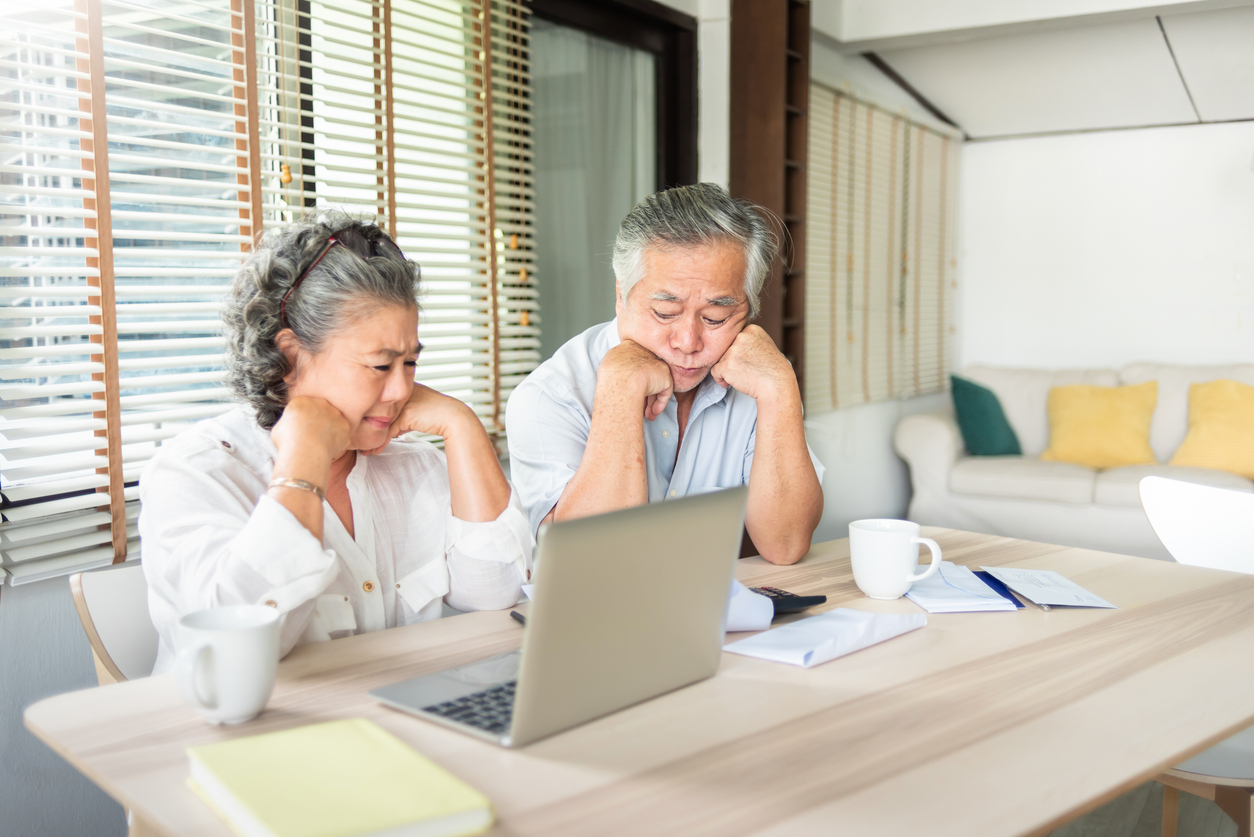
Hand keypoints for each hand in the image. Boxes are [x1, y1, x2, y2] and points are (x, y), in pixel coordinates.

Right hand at [270, 396, 351, 463]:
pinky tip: (329, 448)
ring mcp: (335, 414)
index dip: (303, 418)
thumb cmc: (288, 442)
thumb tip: (290, 426)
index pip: (304, 406)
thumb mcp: (278, 428)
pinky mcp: (345, 426)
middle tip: (313, 435)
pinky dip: (338, 441)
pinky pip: (342, 433)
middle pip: (320, 410)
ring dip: (329, 430)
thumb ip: (288, 423)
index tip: (301, 428)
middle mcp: (321, 403)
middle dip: (318, 421)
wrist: (305, 452)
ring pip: (333, 421)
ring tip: (320, 444)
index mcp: (302, 401)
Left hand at [362, 384, 480, 454]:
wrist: (452, 417)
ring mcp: (401, 402)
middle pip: (375, 412)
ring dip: (371, 438)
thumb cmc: (434, 416)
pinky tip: (374, 451)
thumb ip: (399, 419)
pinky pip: (388, 431)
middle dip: (365, 428)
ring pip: (379, 422)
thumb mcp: (412, 415)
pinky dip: (381, 443)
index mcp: (398, 388)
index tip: (360, 432)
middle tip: (356, 442)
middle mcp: (398, 392)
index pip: (377, 404)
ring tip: (363, 450)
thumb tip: (386, 434)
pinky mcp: (405, 413)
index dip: (369, 420)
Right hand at [598, 339, 674, 420]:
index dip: (631, 382)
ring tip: (647, 415)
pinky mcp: (665, 377)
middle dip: (643, 395)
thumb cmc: (611, 375)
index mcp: (630, 348)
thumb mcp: (607, 365)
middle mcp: (645, 354)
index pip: (633, 366)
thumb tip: (618, 380)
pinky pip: (664, 392)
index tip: (627, 393)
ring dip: (651, 403)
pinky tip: (653, 412)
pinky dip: (659, 404)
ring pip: (655, 386)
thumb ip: (616, 368)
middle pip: (645, 377)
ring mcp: (656, 365)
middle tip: (639, 408)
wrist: (622, 379)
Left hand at [711, 325, 797, 404]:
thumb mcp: (764, 345)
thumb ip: (748, 340)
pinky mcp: (726, 365)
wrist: (777, 386)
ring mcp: (733, 351)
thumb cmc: (772, 369)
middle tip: (745, 369)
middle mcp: (741, 336)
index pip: (734, 339)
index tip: (748, 360)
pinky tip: (734, 382)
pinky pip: (715, 372)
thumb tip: (731, 342)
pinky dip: (721, 379)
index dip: (738, 352)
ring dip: (727, 370)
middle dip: (731, 361)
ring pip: (719, 360)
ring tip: (742, 376)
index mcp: (751, 329)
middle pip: (725, 348)